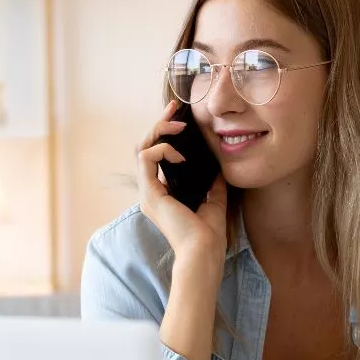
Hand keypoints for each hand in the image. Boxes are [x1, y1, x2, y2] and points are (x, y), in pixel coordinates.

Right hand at [137, 100, 228, 263]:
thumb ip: (212, 182)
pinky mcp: (149, 193)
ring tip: (178, 126)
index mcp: (163, 194)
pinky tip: (180, 153)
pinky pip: (146, 158)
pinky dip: (162, 149)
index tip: (180, 117)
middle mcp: (151, 192)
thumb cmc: (209, 234)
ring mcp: (148, 193)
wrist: (204, 252)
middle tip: (174, 108)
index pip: (157, 155)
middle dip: (159, 123)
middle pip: (145, 147)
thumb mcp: (214, 199)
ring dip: (158, 131)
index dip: (165, 134)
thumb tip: (218, 164)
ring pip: (141, 148)